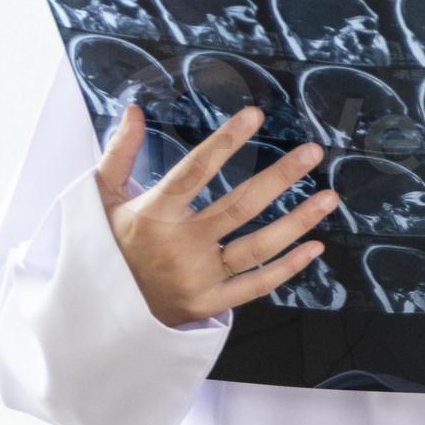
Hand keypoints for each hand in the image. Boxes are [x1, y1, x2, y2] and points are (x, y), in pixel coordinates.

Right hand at [96, 105, 337, 328]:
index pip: (193, 171)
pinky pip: (255, 285)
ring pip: (256, 247)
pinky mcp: (207, 304)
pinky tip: (315, 246)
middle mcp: (177, 246)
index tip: (255, 116)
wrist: (95, 314)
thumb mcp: (101, 201)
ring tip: (329, 197)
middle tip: (312, 152)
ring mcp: (195, 277)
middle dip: (280, 177)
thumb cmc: (104, 248)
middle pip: (238, 206)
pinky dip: (288, 268)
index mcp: (152, 215)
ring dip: (297, 222)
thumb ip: (120, 154)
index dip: (224, 143)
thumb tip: (135, 110)